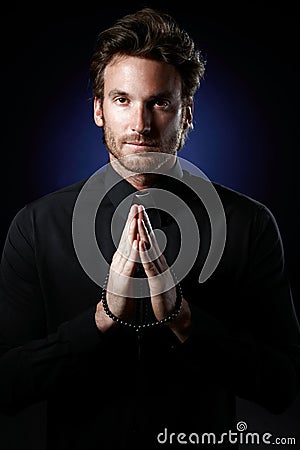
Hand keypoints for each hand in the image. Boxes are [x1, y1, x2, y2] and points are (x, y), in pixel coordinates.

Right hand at [95, 205, 138, 330]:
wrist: (114, 310)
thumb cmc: (122, 292)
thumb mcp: (126, 271)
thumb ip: (129, 258)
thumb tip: (133, 246)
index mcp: (122, 258)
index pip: (128, 236)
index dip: (132, 222)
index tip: (137, 209)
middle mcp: (119, 260)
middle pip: (126, 237)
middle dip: (131, 220)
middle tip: (136, 205)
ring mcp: (120, 269)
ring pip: (127, 247)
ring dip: (131, 232)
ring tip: (136, 218)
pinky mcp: (123, 279)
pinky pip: (130, 264)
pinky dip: (134, 252)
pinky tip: (137, 243)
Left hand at [137, 205, 190, 340]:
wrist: (174, 312)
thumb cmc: (164, 294)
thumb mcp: (157, 274)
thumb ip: (154, 261)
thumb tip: (150, 248)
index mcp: (157, 261)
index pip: (150, 239)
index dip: (145, 225)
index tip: (139, 210)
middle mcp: (160, 263)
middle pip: (151, 239)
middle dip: (145, 223)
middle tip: (139, 208)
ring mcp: (160, 271)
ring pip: (151, 250)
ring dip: (145, 235)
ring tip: (139, 221)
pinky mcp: (158, 282)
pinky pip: (150, 267)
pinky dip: (145, 256)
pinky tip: (141, 246)